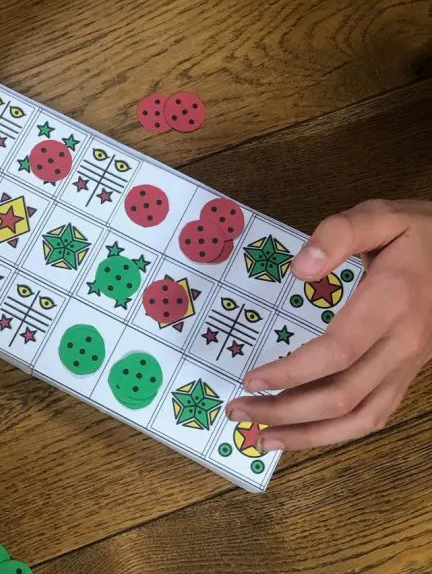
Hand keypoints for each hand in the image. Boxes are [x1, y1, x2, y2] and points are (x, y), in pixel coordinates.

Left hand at [226, 199, 431, 450]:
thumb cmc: (419, 231)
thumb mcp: (381, 215)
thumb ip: (340, 234)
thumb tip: (300, 269)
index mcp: (392, 302)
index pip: (337, 351)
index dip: (293, 372)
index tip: (251, 379)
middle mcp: (404, 342)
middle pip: (343, 394)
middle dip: (286, 411)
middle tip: (238, 411)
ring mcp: (410, 362)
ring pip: (361, 417)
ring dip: (309, 434)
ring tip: (262, 437)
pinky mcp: (409, 370)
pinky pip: (376, 413)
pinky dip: (339, 432)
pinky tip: (307, 433)